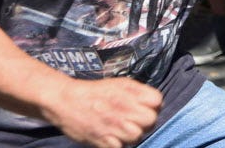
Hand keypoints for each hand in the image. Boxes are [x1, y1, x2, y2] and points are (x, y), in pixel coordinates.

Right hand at [42, 76, 161, 147]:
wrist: (67, 101)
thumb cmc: (96, 92)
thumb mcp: (121, 84)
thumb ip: (140, 92)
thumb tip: (156, 103)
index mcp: (129, 91)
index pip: (157, 101)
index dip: (154, 105)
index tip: (146, 107)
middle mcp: (123, 108)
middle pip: (151, 120)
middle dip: (146, 121)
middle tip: (136, 120)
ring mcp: (112, 125)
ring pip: (137, 136)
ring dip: (133, 135)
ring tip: (124, 130)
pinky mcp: (101, 140)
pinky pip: (119, 147)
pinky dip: (117, 144)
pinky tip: (113, 137)